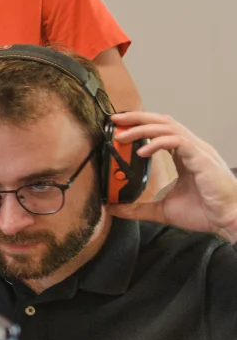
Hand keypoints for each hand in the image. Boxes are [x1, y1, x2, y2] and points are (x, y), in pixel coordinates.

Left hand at [107, 112, 236, 241]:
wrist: (226, 221)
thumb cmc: (203, 212)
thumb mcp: (162, 210)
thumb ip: (137, 208)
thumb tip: (113, 208)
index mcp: (184, 155)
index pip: (161, 131)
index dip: (140, 126)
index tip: (119, 128)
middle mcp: (192, 148)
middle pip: (163, 122)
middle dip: (137, 118)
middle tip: (115, 120)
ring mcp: (198, 151)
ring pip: (168, 127)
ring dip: (143, 128)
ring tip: (122, 136)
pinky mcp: (202, 158)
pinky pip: (178, 141)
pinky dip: (158, 143)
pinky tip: (141, 152)